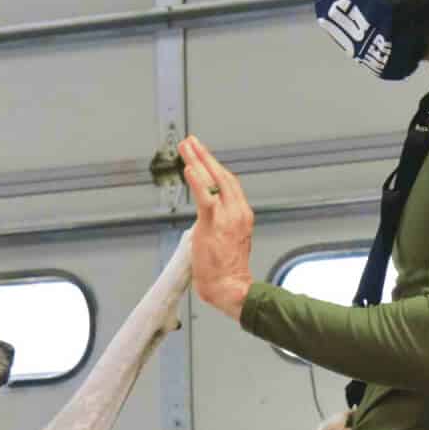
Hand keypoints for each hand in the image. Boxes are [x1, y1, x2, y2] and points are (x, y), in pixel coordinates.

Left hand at [177, 135, 253, 319]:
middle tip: (191, 142)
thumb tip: (207, 220)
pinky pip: (204, 196)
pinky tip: (189, 167)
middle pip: (222, 175)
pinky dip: (197, 180)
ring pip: (213, 180)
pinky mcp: (213, 224)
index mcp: (242, 215)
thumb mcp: (229, 241)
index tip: (203, 156)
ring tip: (186, 147)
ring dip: (198, 160)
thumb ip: (221, 225)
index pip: (229, 184)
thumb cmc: (227, 271)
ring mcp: (227, 216)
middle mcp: (238, 211)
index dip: (215, 167)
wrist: (231, 288)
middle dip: (205, 155)